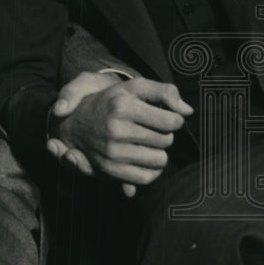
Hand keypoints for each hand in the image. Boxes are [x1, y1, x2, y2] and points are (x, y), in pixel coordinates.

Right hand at [51, 75, 192, 195]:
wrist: (75, 122)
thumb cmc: (111, 101)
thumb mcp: (133, 87)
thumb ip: (164, 91)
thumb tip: (188, 111)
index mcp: (122, 106)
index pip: (171, 121)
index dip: (174, 120)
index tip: (165, 118)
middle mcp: (115, 129)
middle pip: (166, 140)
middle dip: (164, 135)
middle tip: (150, 129)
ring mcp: (112, 151)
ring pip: (160, 160)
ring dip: (158, 152)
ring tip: (146, 143)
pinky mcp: (110, 169)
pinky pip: (147, 177)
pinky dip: (151, 170)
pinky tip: (143, 158)